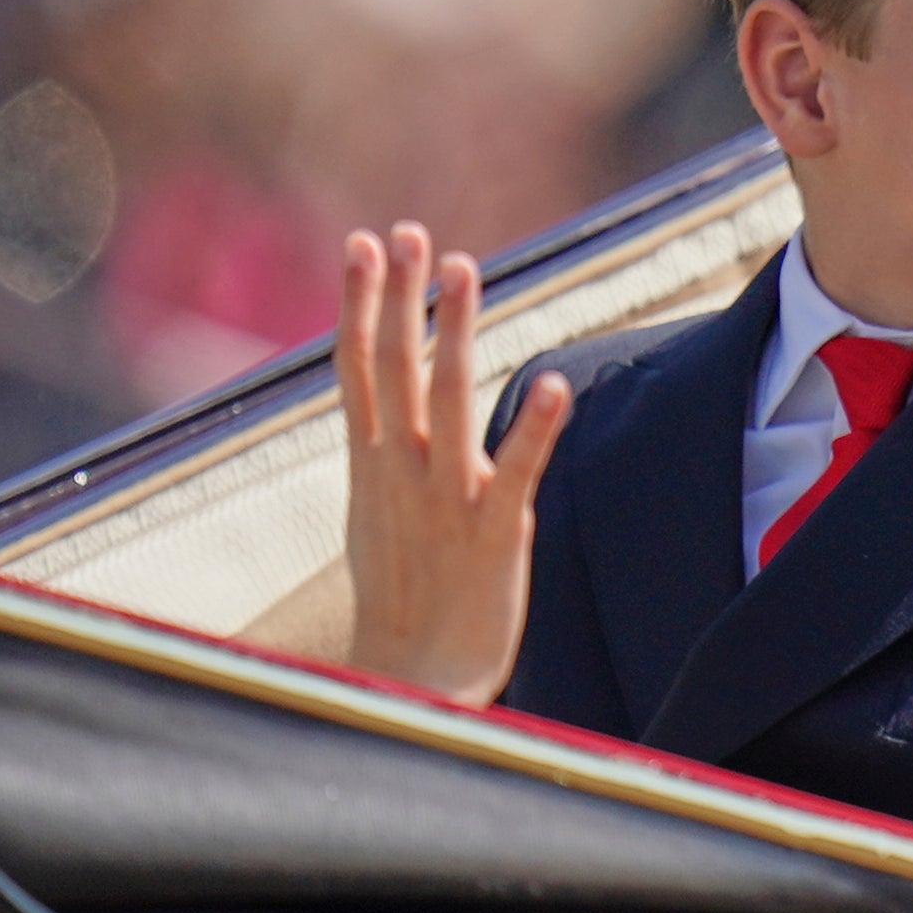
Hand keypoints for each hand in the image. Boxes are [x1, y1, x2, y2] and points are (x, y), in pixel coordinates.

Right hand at [334, 223, 571, 704]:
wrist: (410, 680)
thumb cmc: (402, 595)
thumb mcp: (377, 511)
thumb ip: (385, 451)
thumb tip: (384, 402)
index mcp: (372, 464)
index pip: (359, 365)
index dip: (359, 302)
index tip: (362, 244)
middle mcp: (400, 470)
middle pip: (393, 365)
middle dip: (399, 294)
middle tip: (406, 231)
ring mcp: (444, 498)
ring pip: (445, 397)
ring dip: (457, 330)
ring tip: (466, 270)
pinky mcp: (494, 533)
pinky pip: (515, 470)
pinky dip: (533, 428)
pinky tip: (553, 384)